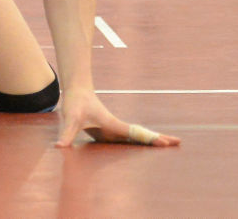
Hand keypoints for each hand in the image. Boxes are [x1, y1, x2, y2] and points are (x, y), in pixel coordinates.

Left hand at [55, 89, 179, 147]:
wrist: (76, 90)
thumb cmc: (75, 103)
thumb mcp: (70, 119)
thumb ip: (66, 134)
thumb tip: (59, 147)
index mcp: (112, 124)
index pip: (135, 133)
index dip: (149, 139)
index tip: (165, 143)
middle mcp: (116, 127)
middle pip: (141, 134)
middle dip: (159, 138)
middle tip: (178, 142)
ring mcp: (114, 129)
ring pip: (136, 136)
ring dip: (152, 140)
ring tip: (168, 144)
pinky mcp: (109, 131)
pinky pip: (128, 138)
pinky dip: (140, 141)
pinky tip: (146, 146)